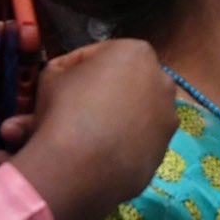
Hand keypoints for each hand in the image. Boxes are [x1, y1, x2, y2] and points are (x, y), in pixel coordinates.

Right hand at [6, 38, 178, 219]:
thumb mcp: (50, 76)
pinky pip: (138, 141)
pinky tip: (99, 153)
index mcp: (136, 53)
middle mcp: (162, 81)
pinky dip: (122, 144)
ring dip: (114, 118)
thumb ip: (62, 69)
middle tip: (73, 108)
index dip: (75, 68)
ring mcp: (168, 118)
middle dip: (101, 93)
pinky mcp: (165, 150)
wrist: (79, 166)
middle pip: (124, 83)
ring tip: (84, 134)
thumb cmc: (64, 109)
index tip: (60, 83)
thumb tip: (65, 77)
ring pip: (135, 113)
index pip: (100, 55)